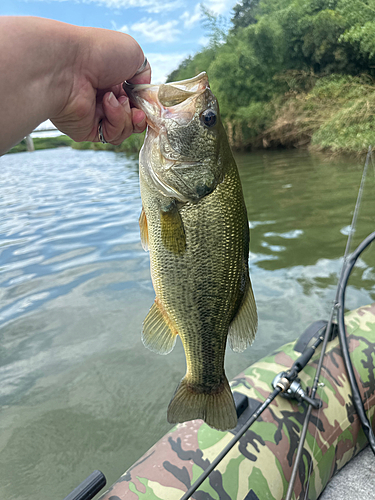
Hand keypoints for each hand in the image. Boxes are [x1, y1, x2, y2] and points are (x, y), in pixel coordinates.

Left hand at [50, 27, 150, 144]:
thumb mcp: (133, 53)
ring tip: (116, 98)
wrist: (68, 64)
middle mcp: (102, 99)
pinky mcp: (86, 131)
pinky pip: (112, 135)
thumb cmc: (97, 52)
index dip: (146, 104)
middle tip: (138, 109)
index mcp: (112, 80)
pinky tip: (107, 103)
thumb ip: (144, 74)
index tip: (151, 103)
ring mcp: (94, 116)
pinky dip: (116, 121)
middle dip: (140, 116)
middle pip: (133, 120)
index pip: (136, 101)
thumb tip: (144, 94)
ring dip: (127, 116)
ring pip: (125, 130)